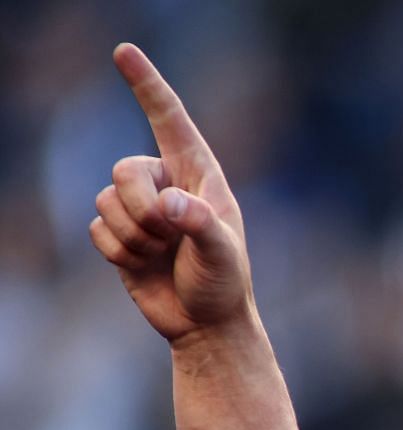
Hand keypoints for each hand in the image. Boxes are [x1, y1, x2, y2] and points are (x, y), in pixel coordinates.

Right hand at [91, 44, 253, 344]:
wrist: (206, 326)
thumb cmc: (225, 286)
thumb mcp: (223, 255)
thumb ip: (201, 225)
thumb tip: (171, 204)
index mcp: (200, 176)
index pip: (170, 120)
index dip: (147, 85)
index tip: (124, 51)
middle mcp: (167, 184)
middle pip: (124, 168)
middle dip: (141, 207)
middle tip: (168, 236)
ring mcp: (141, 208)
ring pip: (107, 200)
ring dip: (134, 236)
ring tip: (163, 255)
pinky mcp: (120, 234)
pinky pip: (98, 229)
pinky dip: (119, 252)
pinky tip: (143, 266)